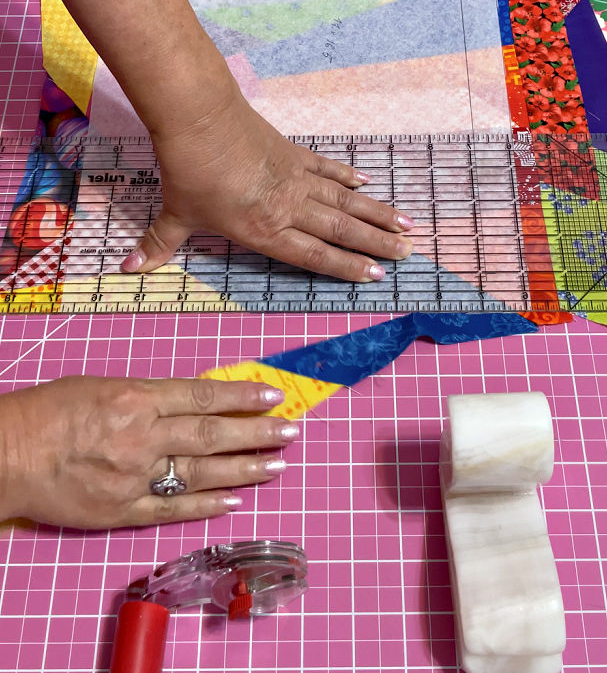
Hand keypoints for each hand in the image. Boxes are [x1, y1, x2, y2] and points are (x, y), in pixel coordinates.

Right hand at [0, 377, 295, 528]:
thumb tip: (192, 402)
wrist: (6, 454)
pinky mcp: (122, 510)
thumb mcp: (102, 386)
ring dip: (244, 468)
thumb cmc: (49, 412)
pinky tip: (236, 500)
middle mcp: (142, 436)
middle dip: (256, 432)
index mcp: (136, 398)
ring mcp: (134, 476)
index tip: (272, 396)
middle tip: (289, 431)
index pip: (202, 396)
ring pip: (201, 472)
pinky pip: (173, 509)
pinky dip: (207, 505)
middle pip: (211, 433)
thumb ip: (148, 396)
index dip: (242, 397)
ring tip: (277, 465)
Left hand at [122, 86, 414, 280]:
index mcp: (264, 231)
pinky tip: (367, 186)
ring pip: (345, 203)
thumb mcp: (174, 214)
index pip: (314, 255)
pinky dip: (348, 180)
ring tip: (406, 226)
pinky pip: (329, 171)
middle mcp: (288, 208)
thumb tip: (127, 269)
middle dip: (377, 244)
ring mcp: (296, 180)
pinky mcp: (294, 155)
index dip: (346, 267)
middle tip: (408, 252)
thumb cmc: (189, 171)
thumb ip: (159, 245)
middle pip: (341, 230)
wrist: (200, 117)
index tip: (376, 276)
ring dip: (376, 215)